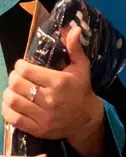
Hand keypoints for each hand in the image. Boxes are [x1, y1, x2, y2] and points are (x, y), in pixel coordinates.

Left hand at [2, 26, 105, 156]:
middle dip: (13, 77)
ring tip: (12, 89)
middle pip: (17, 85)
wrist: (86, 118)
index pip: (28, 70)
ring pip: (13, 101)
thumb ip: (74, 48)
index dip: (20, 66)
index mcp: (59, 81)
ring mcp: (43, 115)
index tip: (21, 65)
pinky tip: (11, 104)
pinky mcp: (38, 128)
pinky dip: (6, 110)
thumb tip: (74, 28)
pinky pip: (13, 119)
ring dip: (8, 93)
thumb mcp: (82, 67)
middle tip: (16, 76)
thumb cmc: (81, 89)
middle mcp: (50, 98)